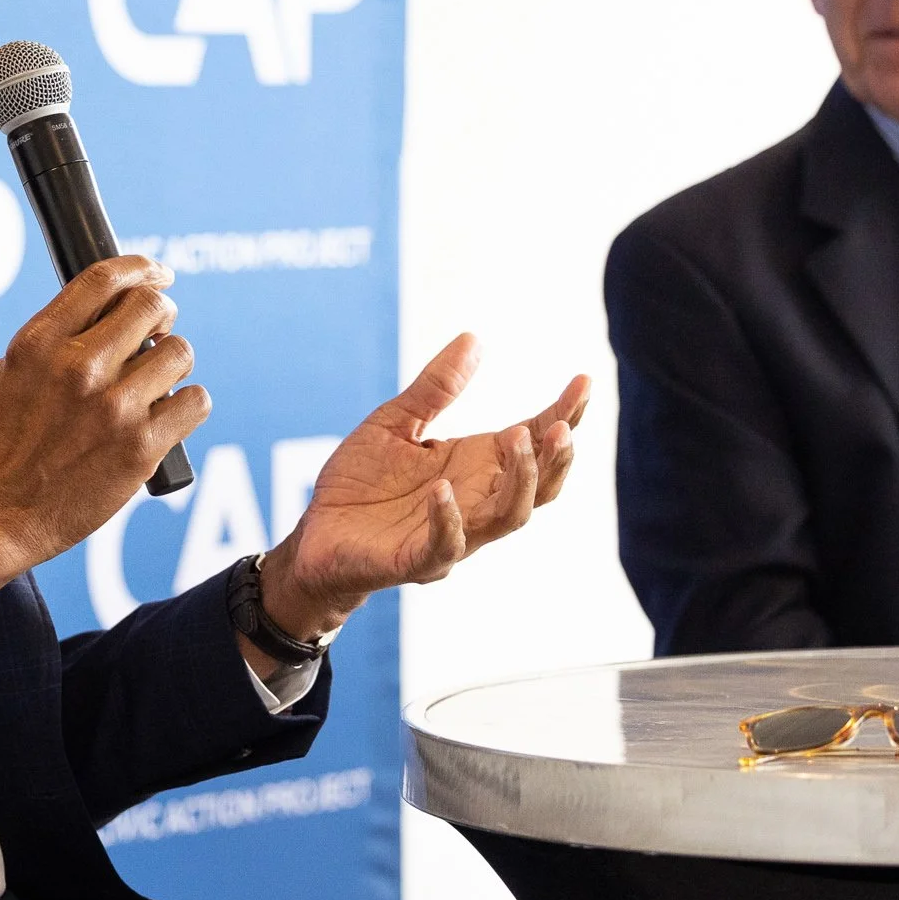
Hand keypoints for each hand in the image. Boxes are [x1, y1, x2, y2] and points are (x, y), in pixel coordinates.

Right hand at [0, 256, 207, 633]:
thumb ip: (42, 345)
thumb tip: (86, 321)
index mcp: (39, 342)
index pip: (104, 278)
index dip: (141, 268)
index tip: (157, 274)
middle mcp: (78, 367)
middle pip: (151, 306)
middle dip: (161, 315)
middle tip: (158, 333)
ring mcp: (113, 407)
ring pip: (180, 352)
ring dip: (174, 363)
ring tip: (157, 382)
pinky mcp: (141, 446)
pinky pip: (194, 401)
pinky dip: (188, 405)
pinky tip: (170, 413)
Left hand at [257, 335, 589, 641]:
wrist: (315, 535)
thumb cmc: (361, 484)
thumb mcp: (395, 422)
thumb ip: (434, 388)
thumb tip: (472, 339)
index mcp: (476, 465)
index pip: (534, 441)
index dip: (564, 414)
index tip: (584, 381)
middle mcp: (476, 501)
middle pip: (539, 486)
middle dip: (555, 456)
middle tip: (560, 425)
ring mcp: (452, 535)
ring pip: (508, 516)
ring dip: (520, 480)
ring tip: (519, 439)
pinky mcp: (414, 560)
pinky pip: (443, 545)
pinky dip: (447, 519)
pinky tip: (442, 488)